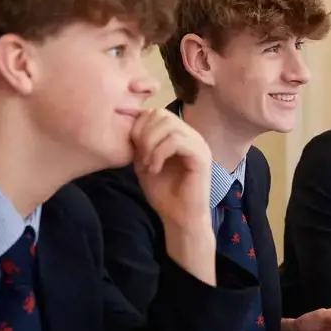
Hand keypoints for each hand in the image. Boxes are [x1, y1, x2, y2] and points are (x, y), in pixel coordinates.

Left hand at [131, 110, 214, 279]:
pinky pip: (176, 141)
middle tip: (140, 156)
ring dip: (150, 144)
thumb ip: (140, 142)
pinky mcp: (201, 156)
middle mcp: (191, 135)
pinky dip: (159, 153)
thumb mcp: (144, 162)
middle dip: (143, 134)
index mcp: (179, 134)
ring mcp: (198, 144)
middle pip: (162, 114)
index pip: (156, 112)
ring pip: (169, 125)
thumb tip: (128, 122)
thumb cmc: (164, 193)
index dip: (139, 126)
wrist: (179, 218)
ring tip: (147, 164)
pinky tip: (155, 168)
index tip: (133, 149)